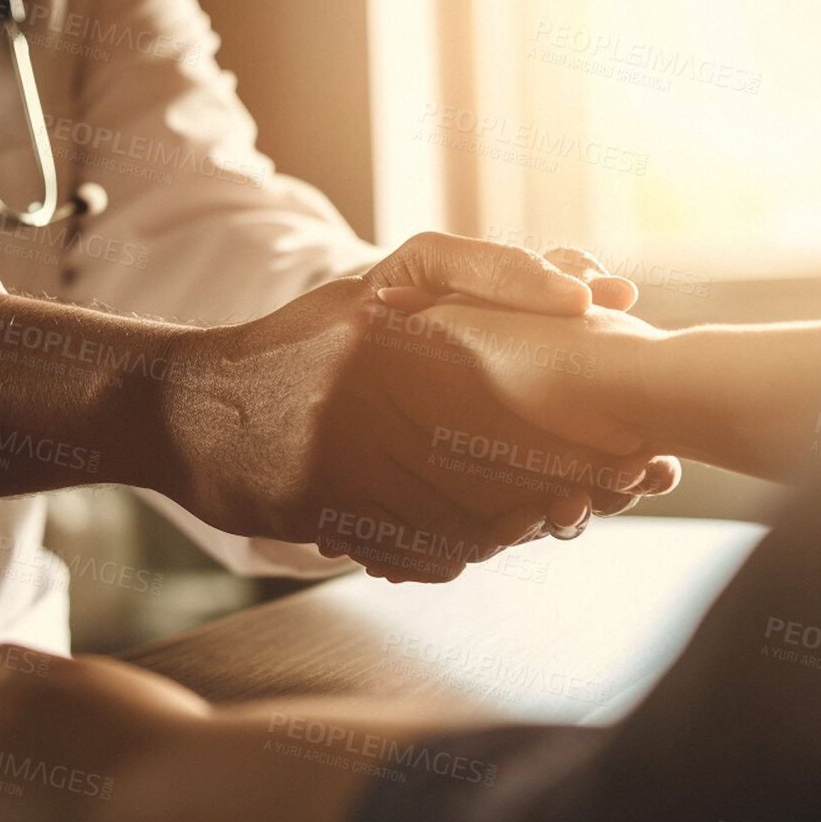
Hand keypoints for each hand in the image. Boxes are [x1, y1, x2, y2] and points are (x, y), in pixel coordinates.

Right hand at [151, 234, 674, 578]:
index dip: (585, 427)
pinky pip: (409, 544)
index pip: (519, 388)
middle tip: (622, 490)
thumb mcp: (386, 278)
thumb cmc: (305, 338)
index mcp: (397, 327)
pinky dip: (454, 552)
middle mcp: (369, 386)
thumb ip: (487, 270)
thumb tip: (597, 291)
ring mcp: (339, 450)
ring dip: (519, 523)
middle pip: (500, 456)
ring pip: (462, 510)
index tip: (635, 444)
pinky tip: (479, 545)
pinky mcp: (314, 505)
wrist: (185, 404)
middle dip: (570, 479)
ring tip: (561, 518)